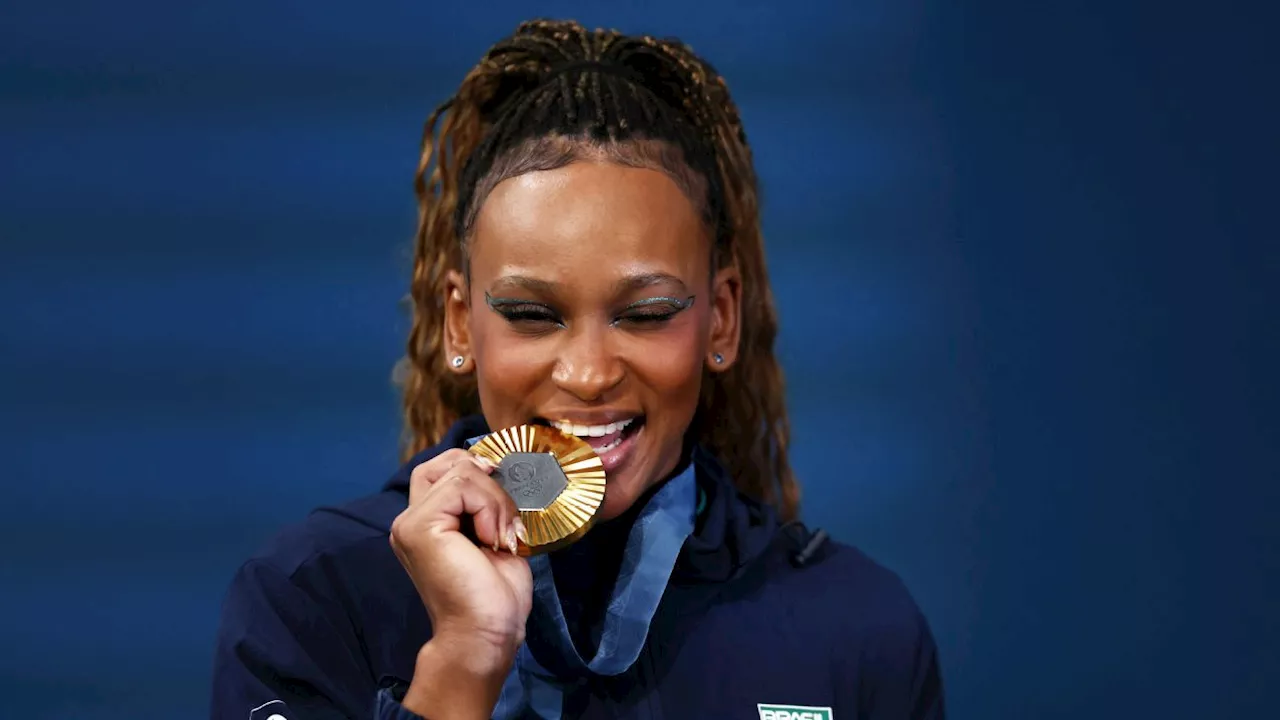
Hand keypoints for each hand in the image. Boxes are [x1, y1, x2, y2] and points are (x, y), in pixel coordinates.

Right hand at [389, 449, 532, 708]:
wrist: (485, 636)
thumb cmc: (494, 596)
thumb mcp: (495, 534)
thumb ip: (487, 503)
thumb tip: (502, 469)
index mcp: (426, 523)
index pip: (446, 469)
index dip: (479, 472)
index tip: (505, 503)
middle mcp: (409, 520)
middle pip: (448, 462)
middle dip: (485, 477)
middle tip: (503, 517)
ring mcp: (409, 522)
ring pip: (462, 471)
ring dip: (496, 500)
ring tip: (501, 536)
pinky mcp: (419, 527)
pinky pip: (462, 486)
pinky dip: (490, 507)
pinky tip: (492, 540)